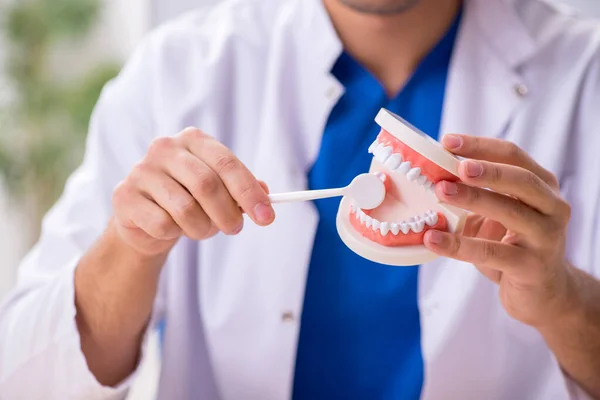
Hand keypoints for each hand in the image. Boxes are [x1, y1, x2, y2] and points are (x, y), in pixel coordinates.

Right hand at [111, 127, 274, 256]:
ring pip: (185, 209)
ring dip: (202, 228)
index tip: (267, 217)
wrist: (146, 218)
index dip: (249, 193)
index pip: (227, 163)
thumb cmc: (189, 198)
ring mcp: (141, 170)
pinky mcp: (124, 195)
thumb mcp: (220, 190)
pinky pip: (162, 224)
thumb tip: (265, 193)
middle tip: (235, 229)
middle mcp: (165, 147)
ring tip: (202, 229)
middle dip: (227, 215)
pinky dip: (174, 234)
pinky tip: (171, 228)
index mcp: (193, 139)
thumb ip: (242, 190)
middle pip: (206, 185)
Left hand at [423, 134, 576, 327]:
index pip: (513, 155)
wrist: (543, 293)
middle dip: (486, 170)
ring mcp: (546, 237)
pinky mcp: (532, 266)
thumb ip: (476, 193)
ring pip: (511, 212)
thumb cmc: (512, 245)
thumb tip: (430, 174)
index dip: (480, 146)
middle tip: (453, 165)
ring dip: (473, 199)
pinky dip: (460, 245)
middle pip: (520, 179)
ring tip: (441, 191)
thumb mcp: (498, 213)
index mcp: (542, 186)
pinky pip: (492, 252)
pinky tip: (433, 239)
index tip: (447, 140)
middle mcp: (552, 206)